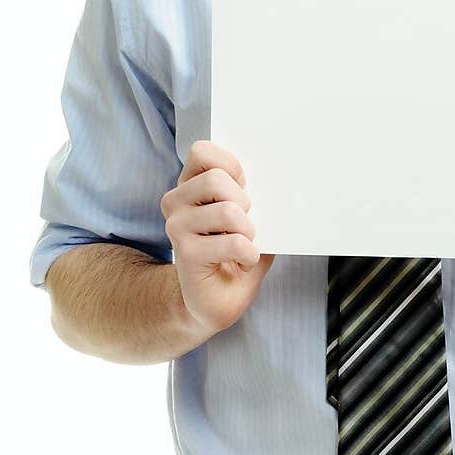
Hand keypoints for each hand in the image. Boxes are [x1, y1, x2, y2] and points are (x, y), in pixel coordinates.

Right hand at [160, 140, 274, 335]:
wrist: (215, 302)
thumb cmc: (235, 256)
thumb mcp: (249, 218)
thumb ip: (253, 195)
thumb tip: (278, 179)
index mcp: (190, 186)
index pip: (202, 152)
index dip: (230, 165)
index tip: (244, 187)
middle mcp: (176, 203)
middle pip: (216, 179)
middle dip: (244, 202)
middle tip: (246, 225)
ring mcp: (177, 227)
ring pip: (227, 211)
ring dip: (248, 231)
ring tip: (245, 245)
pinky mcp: (186, 253)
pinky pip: (233, 242)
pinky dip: (249, 254)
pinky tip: (242, 262)